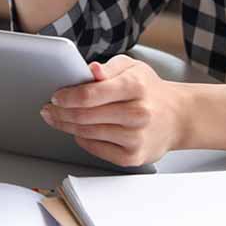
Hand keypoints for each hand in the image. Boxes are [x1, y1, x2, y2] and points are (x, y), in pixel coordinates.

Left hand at [40, 54, 187, 167]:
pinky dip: (83, 140)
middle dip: (61, 112)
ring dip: (67, 126)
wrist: (177, 116)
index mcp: (136, 86)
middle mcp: (138, 113)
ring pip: (87, 133)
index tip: (55, 96)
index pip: (92, 94)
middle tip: (48, 109)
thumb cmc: (149, 89)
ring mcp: (135, 138)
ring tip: (57, 118)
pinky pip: (96, 149)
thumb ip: (108, 67)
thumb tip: (90, 70)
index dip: (68, 96)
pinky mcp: (133, 157)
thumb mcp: (132, 67)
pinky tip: (78, 131)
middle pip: (85, 116)